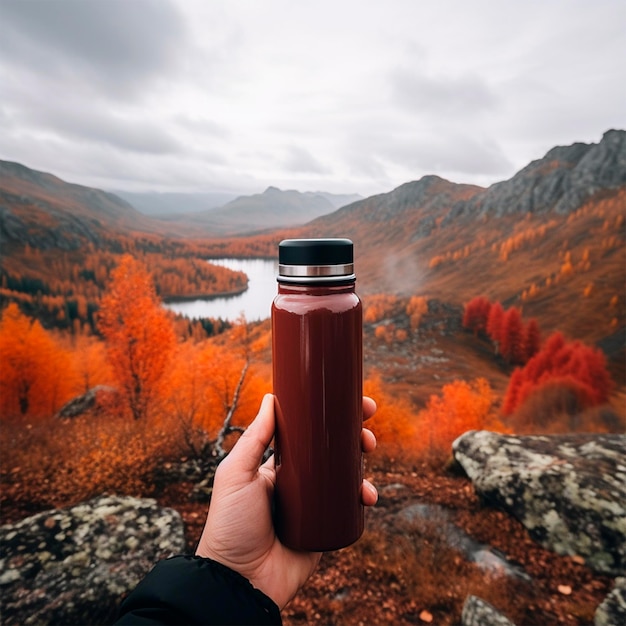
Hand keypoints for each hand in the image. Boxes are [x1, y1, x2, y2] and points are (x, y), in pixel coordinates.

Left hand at [196, 393, 377, 609]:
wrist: (240, 580)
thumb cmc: (230, 525)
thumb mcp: (236, 474)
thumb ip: (254, 439)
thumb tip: (271, 398)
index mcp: (278, 465)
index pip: (308, 434)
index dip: (328, 418)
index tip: (348, 402)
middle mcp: (300, 482)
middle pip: (333, 451)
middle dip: (354, 434)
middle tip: (366, 425)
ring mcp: (315, 505)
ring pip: (347, 476)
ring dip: (363, 461)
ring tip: (367, 453)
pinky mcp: (327, 529)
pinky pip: (351, 509)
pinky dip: (363, 497)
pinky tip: (366, 495)